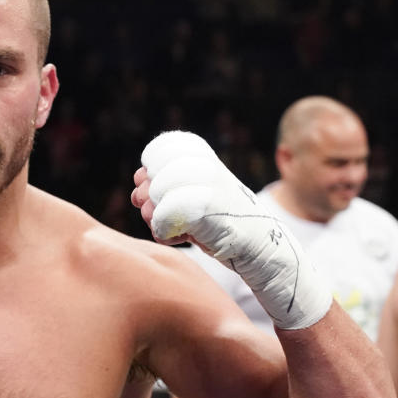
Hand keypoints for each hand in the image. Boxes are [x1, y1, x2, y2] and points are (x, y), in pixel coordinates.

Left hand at [132, 131, 330, 329]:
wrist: (260, 247)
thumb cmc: (218, 221)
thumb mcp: (191, 194)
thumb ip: (163, 184)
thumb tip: (136, 188)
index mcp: (202, 155)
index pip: (159, 150)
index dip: (151, 172)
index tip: (162, 190)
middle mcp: (206, 166)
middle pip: (152, 175)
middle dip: (149, 198)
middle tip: (162, 213)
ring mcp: (208, 187)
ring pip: (157, 195)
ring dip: (155, 217)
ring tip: (174, 226)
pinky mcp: (206, 211)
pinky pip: (164, 219)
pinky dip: (163, 233)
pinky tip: (180, 238)